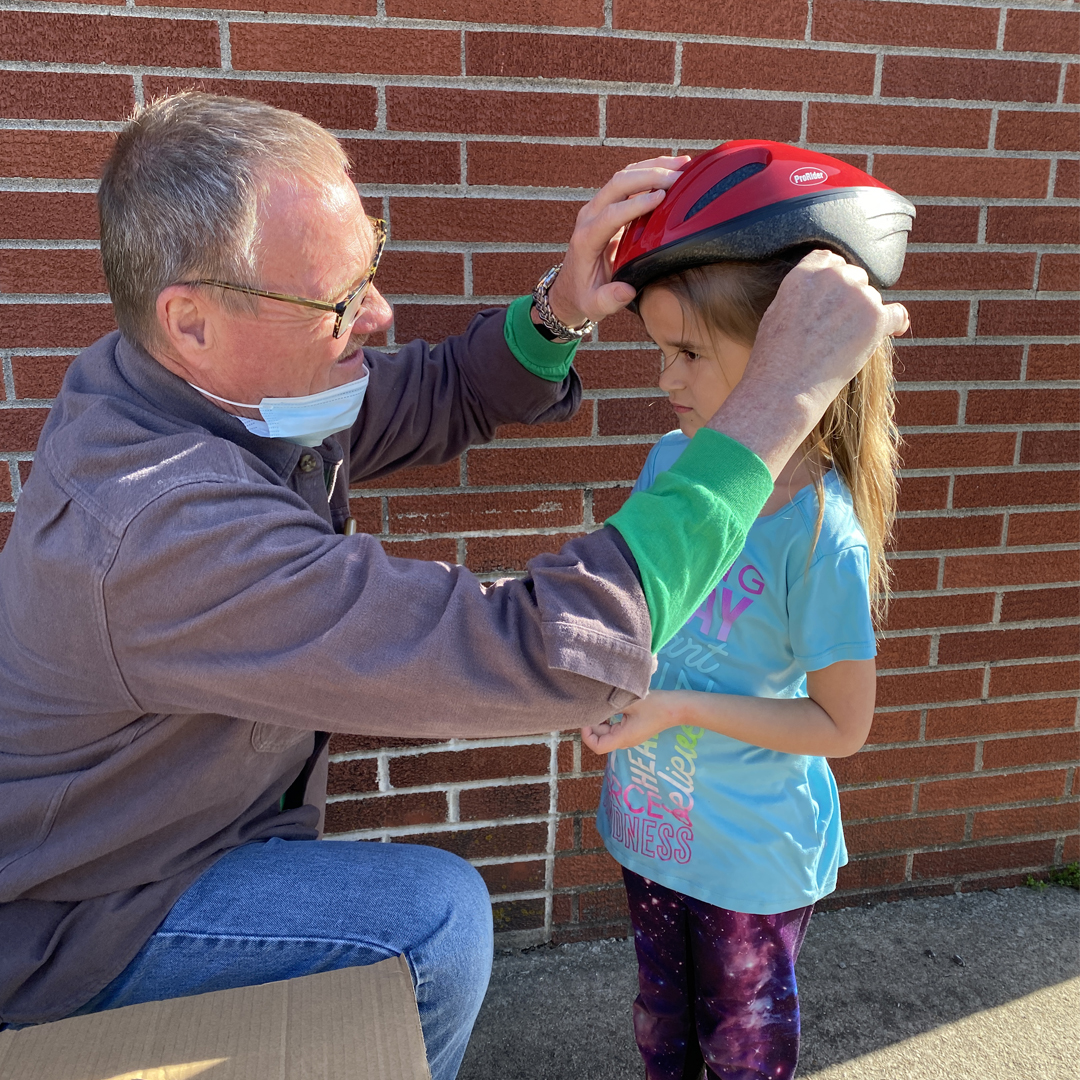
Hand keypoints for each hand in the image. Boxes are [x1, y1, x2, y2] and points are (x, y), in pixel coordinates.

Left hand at [546, 156, 689, 328]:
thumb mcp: (594, 305)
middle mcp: (590, 217)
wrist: (570, 287)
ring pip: (624, 176)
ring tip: (683, 165)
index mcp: (587, 239)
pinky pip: (628, 181)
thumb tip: (626, 290)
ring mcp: (598, 207)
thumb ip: (608, 300)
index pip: (611, 214)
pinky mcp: (608, 205)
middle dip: (649, 176)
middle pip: (617, 184)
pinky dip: (650, 170)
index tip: (662, 197)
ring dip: (653, 167)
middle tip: (679, 177)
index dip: (636, 204)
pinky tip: (673, 168)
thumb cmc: (585, 296)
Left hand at [581, 690, 687, 754]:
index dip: (587, 735)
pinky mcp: (634, 730)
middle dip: (593, 723)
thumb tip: (592, 704)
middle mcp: (625, 741)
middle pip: (601, 738)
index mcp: (623, 738)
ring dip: (602, 720)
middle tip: (592, 705)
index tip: (586, 717)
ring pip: (608, 732)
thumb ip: (609, 706)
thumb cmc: (655, 705)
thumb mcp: (629, 702)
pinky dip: (610, 719)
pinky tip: (612, 705)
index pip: (597, 746)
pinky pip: (616, 727)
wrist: (677, 707)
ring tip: (602, 703)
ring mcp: (630, 736)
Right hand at [746, 249, 907, 414]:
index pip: (829, 259)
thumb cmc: (774, 359)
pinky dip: (896, 324)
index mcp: (805, 274)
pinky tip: (895, 331)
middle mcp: (833, 277)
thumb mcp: (776, 313)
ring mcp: (857, 296)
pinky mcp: (876, 318)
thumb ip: (801, 293)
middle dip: (850, 297)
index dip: (833, 277)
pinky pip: (897, 314)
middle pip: (854, 276)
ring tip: (847, 343)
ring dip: (865, 315)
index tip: (834, 295)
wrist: (785, 388)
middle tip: (840, 325)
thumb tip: (819, 293)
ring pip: (872, 297)